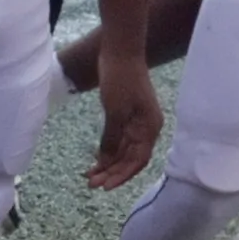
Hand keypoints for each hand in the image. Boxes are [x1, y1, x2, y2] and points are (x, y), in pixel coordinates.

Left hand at [81, 33, 162, 187]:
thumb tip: (107, 160)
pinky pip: (119, 140)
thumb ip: (113, 138)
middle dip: (112, 173)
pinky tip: (95, 160)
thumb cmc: (121, 79)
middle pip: (130, 159)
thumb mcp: (115, 111)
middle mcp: (146, 128)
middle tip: (91, 184)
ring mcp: (137, 123)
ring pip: (123, 152)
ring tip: (89, 176)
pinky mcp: (127, 117)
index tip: (105, 187)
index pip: (138, 161)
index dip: (122, 175)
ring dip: (108, 164)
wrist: (120, 52)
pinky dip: (108, 151)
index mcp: (149, 128)